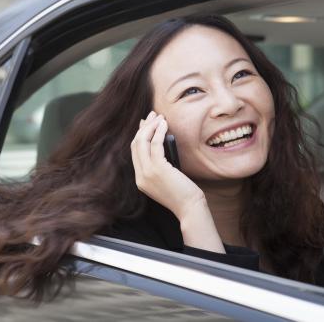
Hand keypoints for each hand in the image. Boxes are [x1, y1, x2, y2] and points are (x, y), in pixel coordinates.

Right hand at [131, 111, 224, 252]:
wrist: (189, 208)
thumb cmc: (183, 193)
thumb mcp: (166, 178)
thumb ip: (159, 164)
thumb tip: (160, 141)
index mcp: (140, 179)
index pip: (135, 152)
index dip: (140, 134)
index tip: (147, 123)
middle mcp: (140, 176)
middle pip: (135, 144)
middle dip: (143, 127)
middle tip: (152, 115)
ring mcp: (147, 173)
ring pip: (142, 142)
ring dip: (151, 126)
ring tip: (159, 116)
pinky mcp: (158, 169)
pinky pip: (155, 144)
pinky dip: (159, 131)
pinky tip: (164, 124)